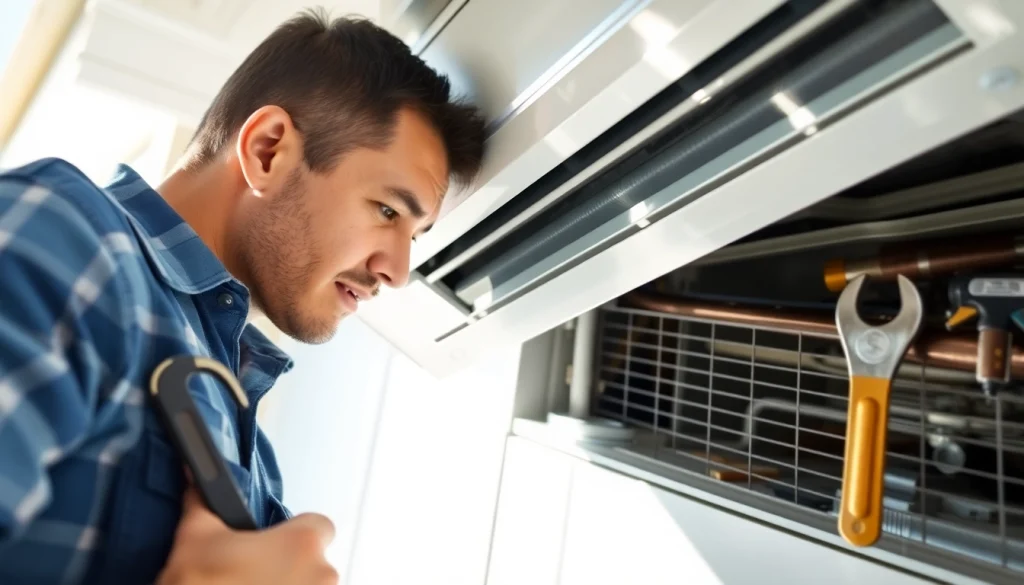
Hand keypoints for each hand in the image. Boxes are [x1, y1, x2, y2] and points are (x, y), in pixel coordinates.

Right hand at [156, 486, 337, 584]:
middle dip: (289, 568)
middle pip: (315, 563)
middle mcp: (322, 575)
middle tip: (254, 575)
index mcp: (303, 543)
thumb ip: (202, 504)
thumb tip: (197, 486)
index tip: (276, 543)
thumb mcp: (194, 537)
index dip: (297, 533)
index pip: (320, 526)